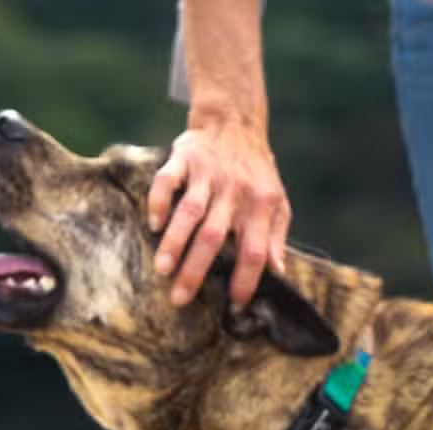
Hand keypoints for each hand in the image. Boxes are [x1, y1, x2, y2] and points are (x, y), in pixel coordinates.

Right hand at [148, 116, 290, 308]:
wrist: (235, 123)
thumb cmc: (257, 173)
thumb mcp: (278, 203)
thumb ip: (276, 238)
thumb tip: (279, 273)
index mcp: (260, 206)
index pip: (254, 251)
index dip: (246, 279)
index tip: (235, 304)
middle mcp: (234, 191)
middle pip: (214, 237)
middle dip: (196, 270)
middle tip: (180, 298)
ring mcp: (207, 174)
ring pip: (189, 212)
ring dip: (174, 243)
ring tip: (162, 270)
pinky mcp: (184, 159)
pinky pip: (167, 181)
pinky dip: (159, 202)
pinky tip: (154, 225)